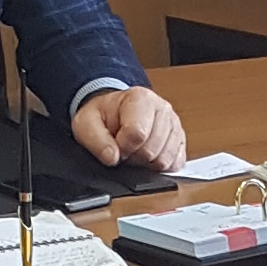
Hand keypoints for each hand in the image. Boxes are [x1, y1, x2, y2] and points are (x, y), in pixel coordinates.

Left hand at [72, 83, 189, 172]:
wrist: (114, 114)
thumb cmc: (103, 117)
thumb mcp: (87, 123)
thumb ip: (96, 140)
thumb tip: (112, 157)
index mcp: (141, 98)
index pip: (137, 134)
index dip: (122, 148)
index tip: (114, 145)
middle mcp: (163, 109)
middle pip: (152, 150)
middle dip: (134, 156)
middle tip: (124, 148)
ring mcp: (174, 125)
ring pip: (164, 160)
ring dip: (146, 163)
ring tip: (135, 151)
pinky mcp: (180, 142)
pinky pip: (175, 164)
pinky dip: (159, 167)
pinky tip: (148, 157)